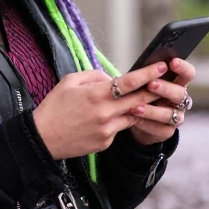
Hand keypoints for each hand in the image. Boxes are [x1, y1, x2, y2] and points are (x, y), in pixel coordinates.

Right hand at [33, 63, 169, 159]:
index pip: (129, 82)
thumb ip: (94, 76)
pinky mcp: (106, 142)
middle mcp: (105, 112)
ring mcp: (107, 130)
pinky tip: (108, 118)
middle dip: (154, 90)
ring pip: (132, 115)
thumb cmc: (53, 106)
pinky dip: (118, 120)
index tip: (162, 66)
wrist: (41, 138)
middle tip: (166, 82)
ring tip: (144, 99)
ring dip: (139, 107)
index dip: (148, 73)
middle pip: (139, 100)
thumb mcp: (70, 81)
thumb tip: (112, 78)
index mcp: (96, 94)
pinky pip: (119, 128)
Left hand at [128, 58, 197, 145]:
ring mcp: (176, 116)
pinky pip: (160, 128)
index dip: (183, 68)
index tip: (172, 62)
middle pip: (179, 93)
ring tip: (136, 106)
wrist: (137, 119)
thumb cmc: (141, 93)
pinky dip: (146, 123)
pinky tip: (134, 119)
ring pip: (169, 114)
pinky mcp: (167, 131)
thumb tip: (141, 65)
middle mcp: (180, 100)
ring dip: (152, 110)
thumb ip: (146, 74)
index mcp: (177, 83)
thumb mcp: (143, 82)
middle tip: (151, 84)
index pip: (188, 74)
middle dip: (165, 88)